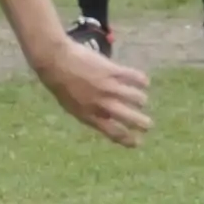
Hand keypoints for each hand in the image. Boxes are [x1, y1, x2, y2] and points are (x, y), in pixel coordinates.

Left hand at [35, 38, 151, 147]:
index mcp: (88, 116)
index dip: (129, 140)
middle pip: (131, 119)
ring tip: (140, 99)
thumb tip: (109, 117)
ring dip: (141, 100)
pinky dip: (142, 81)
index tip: (138, 142)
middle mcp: (100, 104)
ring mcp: (108, 87)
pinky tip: (142, 82)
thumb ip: (90, 113)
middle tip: (148, 125)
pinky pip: (136, 78)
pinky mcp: (112, 71)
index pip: (114, 133)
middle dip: (143, 124)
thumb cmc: (60, 83)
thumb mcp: (71, 105)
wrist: (55, 61)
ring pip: (137, 99)